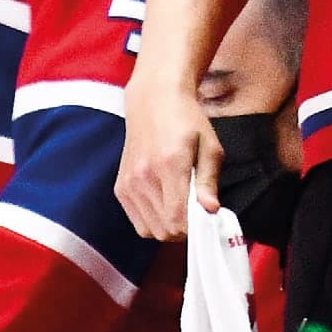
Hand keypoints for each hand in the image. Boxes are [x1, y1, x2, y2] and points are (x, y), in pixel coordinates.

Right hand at [116, 72, 223, 239]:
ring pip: (149, 231)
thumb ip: (209, 180)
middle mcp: (144, 177)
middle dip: (183, 230)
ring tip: (180, 208)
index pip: (177, 219)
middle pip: (163, 230)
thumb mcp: (209, 145)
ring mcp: (129, 184)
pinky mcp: (120, 188)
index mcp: (170, 165)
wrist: (153, 101)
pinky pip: (137, 221)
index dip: (194, 229)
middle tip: (195, 214)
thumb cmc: (188, 121)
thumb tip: (211, 210)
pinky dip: (152, 221)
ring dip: (167, 227)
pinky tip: (164, 203)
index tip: (205, 220)